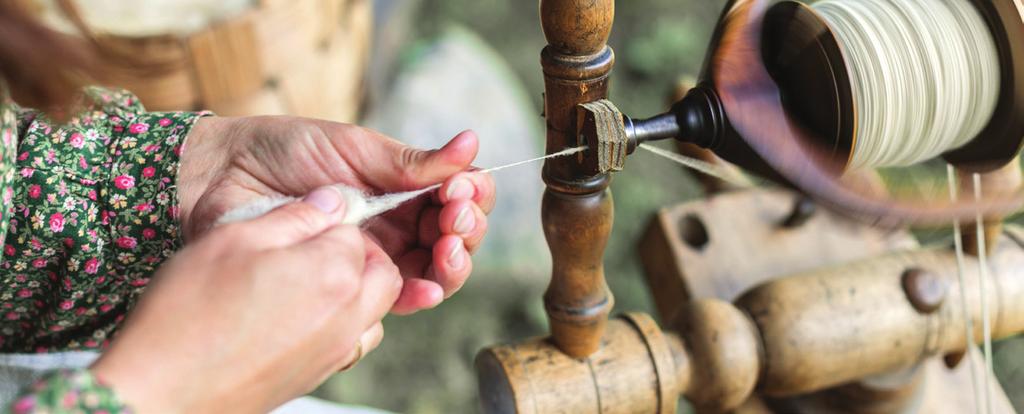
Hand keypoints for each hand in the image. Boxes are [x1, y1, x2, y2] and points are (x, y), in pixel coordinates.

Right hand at [91, 189, 400, 412]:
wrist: (162, 391)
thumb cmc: (188, 312)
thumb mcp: (234, 239)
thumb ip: (293, 217)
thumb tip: (333, 202)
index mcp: (333, 274)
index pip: (356, 232)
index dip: (330, 220)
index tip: (301, 222)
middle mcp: (348, 316)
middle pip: (384, 273)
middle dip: (360, 254)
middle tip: (313, 246)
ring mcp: (337, 352)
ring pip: (375, 311)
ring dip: (357, 290)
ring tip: (307, 280)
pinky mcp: (319, 376)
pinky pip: (353, 341)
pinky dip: (343, 323)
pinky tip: (298, 315)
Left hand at [177, 117, 495, 313]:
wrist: (224, 176)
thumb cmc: (285, 150)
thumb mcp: (355, 147)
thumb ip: (412, 161)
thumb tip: (471, 143)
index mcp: (403, 185)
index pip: (459, 195)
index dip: (471, 195)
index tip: (459, 188)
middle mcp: (398, 222)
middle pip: (457, 237)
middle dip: (467, 228)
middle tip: (453, 217)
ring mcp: (377, 254)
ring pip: (436, 271)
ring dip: (454, 264)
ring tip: (447, 249)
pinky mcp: (350, 282)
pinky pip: (396, 298)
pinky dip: (420, 295)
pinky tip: (425, 288)